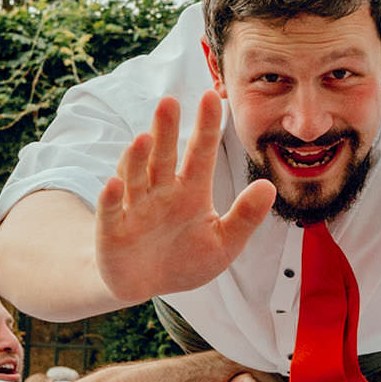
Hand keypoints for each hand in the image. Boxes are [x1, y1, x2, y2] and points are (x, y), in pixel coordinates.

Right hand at [96, 92, 276, 305]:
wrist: (147, 285)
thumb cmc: (186, 259)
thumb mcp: (224, 243)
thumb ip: (245, 217)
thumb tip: (269, 187)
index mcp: (191, 190)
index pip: (200, 153)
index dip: (206, 127)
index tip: (213, 96)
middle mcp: (160, 191)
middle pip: (163, 156)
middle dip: (165, 130)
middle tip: (169, 101)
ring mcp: (135, 207)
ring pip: (135, 176)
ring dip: (137, 158)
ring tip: (143, 138)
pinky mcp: (112, 229)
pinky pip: (112, 210)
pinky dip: (111, 197)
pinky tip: (114, 183)